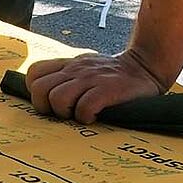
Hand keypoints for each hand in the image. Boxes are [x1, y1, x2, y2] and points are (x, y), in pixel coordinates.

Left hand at [25, 51, 167, 123]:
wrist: (147, 66)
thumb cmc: (114, 75)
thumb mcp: (87, 67)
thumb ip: (67, 76)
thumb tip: (45, 97)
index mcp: (69, 64)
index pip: (35, 73)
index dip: (37, 92)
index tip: (50, 103)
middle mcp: (76, 69)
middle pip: (40, 89)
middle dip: (46, 107)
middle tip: (62, 113)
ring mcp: (91, 78)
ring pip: (58, 98)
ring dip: (66, 113)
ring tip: (79, 115)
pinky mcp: (108, 89)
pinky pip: (84, 107)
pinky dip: (86, 117)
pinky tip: (95, 116)